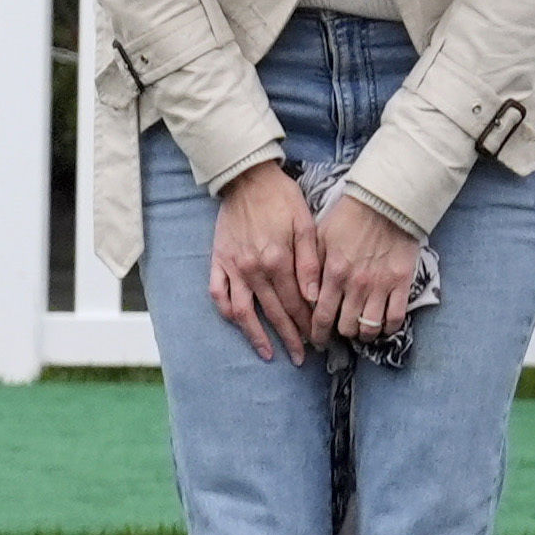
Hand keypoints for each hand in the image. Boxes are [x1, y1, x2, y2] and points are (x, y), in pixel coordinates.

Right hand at [208, 159, 327, 363]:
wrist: (246, 178)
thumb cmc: (281, 198)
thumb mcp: (305, 224)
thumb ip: (310, 262)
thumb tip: (312, 297)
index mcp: (278, 260)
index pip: (296, 302)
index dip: (307, 324)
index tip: (317, 340)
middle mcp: (254, 270)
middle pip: (274, 312)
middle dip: (289, 337)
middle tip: (300, 356)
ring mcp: (233, 268)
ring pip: (244, 312)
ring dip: (256, 335)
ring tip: (268, 353)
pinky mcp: (218, 262)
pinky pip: (219, 294)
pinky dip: (228, 312)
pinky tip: (239, 324)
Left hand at [307, 190, 425, 345]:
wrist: (387, 201)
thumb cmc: (349, 216)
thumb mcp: (320, 237)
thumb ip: (311, 268)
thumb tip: (306, 299)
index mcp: (334, 273)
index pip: (322, 317)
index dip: (317, 334)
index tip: (316, 340)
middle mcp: (357, 284)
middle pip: (346, 327)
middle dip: (340, 333)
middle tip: (339, 331)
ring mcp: (381, 285)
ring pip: (370, 328)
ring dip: (363, 334)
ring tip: (360, 331)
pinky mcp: (402, 282)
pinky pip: (396, 317)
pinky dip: (388, 327)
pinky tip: (382, 326)